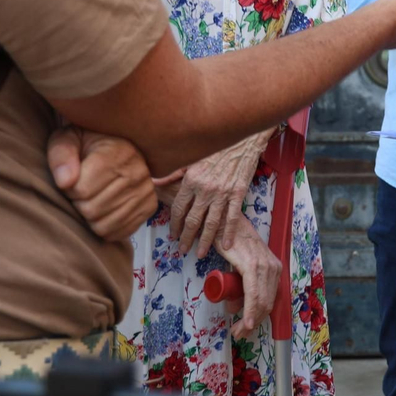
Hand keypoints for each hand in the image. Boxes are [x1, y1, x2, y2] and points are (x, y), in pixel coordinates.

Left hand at [48, 127, 156, 240]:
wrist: (118, 145)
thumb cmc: (87, 145)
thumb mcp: (67, 139)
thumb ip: (61, 155)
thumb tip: (65, 182)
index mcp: (117, 153)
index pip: (82, 190)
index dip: (69, 189)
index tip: (72, 180)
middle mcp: (138, 172)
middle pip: (92, 210)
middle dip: (79, 204)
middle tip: (81, 192)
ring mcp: (146, 191)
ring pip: (104, 225)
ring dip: (90, 218)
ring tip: (92, 199)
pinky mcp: (149, 207)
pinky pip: (119, 233)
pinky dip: (105, 228)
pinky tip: (103, 212)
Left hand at [168, 131, 269, 255]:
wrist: (241, 141)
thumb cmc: (215, 149)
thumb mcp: (191, 159)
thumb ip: (172, 173)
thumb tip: (154, 181)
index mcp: (191, 181)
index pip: (178, 208)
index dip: (174, 223)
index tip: (173, 233)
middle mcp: (205, 189)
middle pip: (193, 220)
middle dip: (186, 238)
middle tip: (182, 249)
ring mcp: (223, 193)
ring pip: (211, 223)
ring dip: (205, 241)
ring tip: (200, 253)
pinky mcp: (238, 194)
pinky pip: (233, 218)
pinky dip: (228, 233)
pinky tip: (226, 244)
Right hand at [217, 215, 280, 338]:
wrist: (225, 225)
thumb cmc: (232, 244)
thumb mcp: (242, 267)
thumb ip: (243, 283)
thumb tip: (235, 305)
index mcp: (274, 269)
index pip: (270, 300)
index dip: (259, 319)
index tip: (246, 330)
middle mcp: (273, 267)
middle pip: (266, 304)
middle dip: (253, 324)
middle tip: (239, 333)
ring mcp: (264, 266)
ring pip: (260, 303)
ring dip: (249, 322)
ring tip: (237, 331)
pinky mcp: (252, 266)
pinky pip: (253, 295)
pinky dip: (250, 312)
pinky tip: (246, 323)